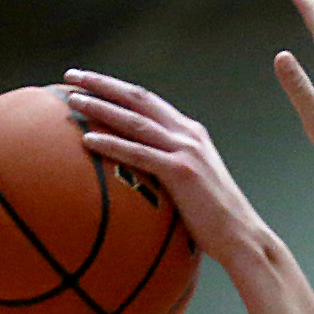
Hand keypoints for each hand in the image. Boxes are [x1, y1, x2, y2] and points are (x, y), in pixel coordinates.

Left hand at [61, 69, 270, 269]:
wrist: (242, 237)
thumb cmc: (213, 218)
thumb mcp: (191, 182)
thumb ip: (167, 166)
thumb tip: (135, 172)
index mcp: (190, 133)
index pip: (147, 100)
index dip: (116, 87)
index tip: (88, 80)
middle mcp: (188, 134)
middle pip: (138, 99)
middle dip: (102, 84)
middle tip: (71, 76)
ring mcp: (186, 151)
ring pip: (135, 121)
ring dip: (100, 108)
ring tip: (72, 101)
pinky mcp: (182, 173)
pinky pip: (139, 154)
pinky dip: (112, 144)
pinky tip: (88, 140)